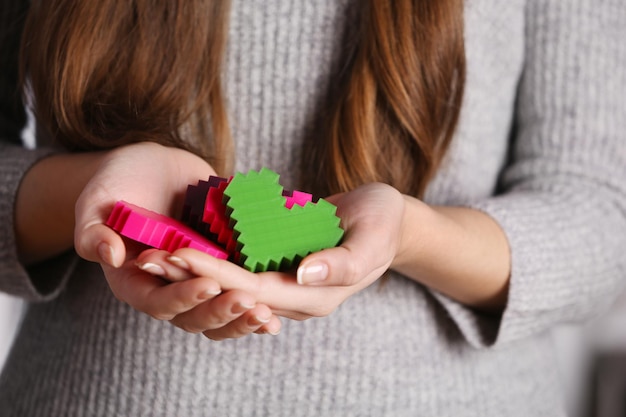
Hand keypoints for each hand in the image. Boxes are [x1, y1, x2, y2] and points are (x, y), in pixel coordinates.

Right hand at [73, 142, 279, 338]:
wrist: (153, 167)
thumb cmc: (119, 183)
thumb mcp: (97, 201)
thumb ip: (94, 230)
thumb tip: (108, 255)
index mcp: (137, 281)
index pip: (159, 302)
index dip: (183, 298)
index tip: (209, 286)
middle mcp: (170, 287)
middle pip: (195, 318)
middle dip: (222, 313)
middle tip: (249, 302)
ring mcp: (199, 279)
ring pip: (221, 314)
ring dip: (244, 318)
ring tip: (269, 316)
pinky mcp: (224, 266)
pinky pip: (241, 291)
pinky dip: (261, 301)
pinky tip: (282, 304)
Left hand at [138, 183, 405, 320]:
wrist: (388, 220)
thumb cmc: (384, 224)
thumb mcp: (373, 237)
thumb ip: (343, 261)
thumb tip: (304, 273)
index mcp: (316, 295)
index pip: (257, 291)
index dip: (218, 276)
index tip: (182, 257)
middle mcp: (296, 297)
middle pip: (235, 292)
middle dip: (193, 276)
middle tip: (152, 259)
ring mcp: (286, 284)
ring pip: (233, 285)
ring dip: (195, 272)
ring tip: (157, 255)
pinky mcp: (280, 268)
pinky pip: (242, 270)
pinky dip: (213, 260)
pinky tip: (186, 246)